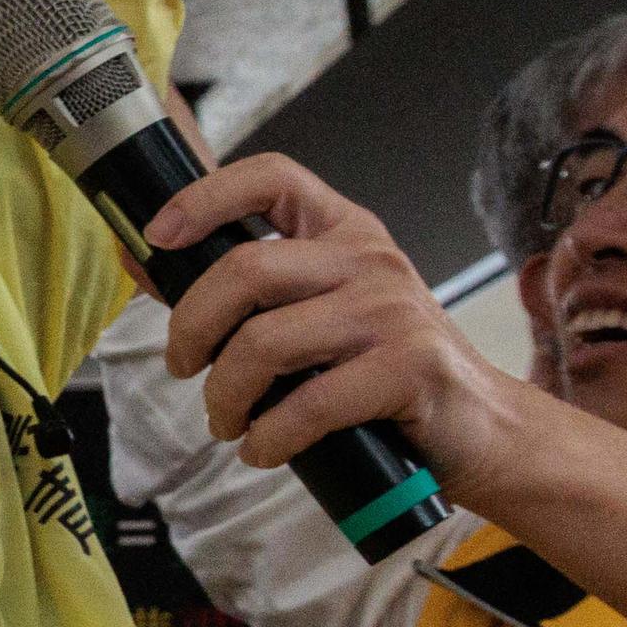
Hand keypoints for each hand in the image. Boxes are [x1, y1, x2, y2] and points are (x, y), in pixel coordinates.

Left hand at [148, 149, 537, 490]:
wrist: (484, 429)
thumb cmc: (386, 373)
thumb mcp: (318, 315)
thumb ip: (242, 291)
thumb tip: (143, 260)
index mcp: (345, 232)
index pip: (271, 177)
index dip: (204, 197)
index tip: (158, 235)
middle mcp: (370, 260)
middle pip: (245, 269)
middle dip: (191, 327)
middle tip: (183, 366)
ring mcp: (393, 311)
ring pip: (264, 342)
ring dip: (224, 395)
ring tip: (226, 422)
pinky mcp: (409, 369)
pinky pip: (309, 403)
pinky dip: (269, 437)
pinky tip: (263, 449)